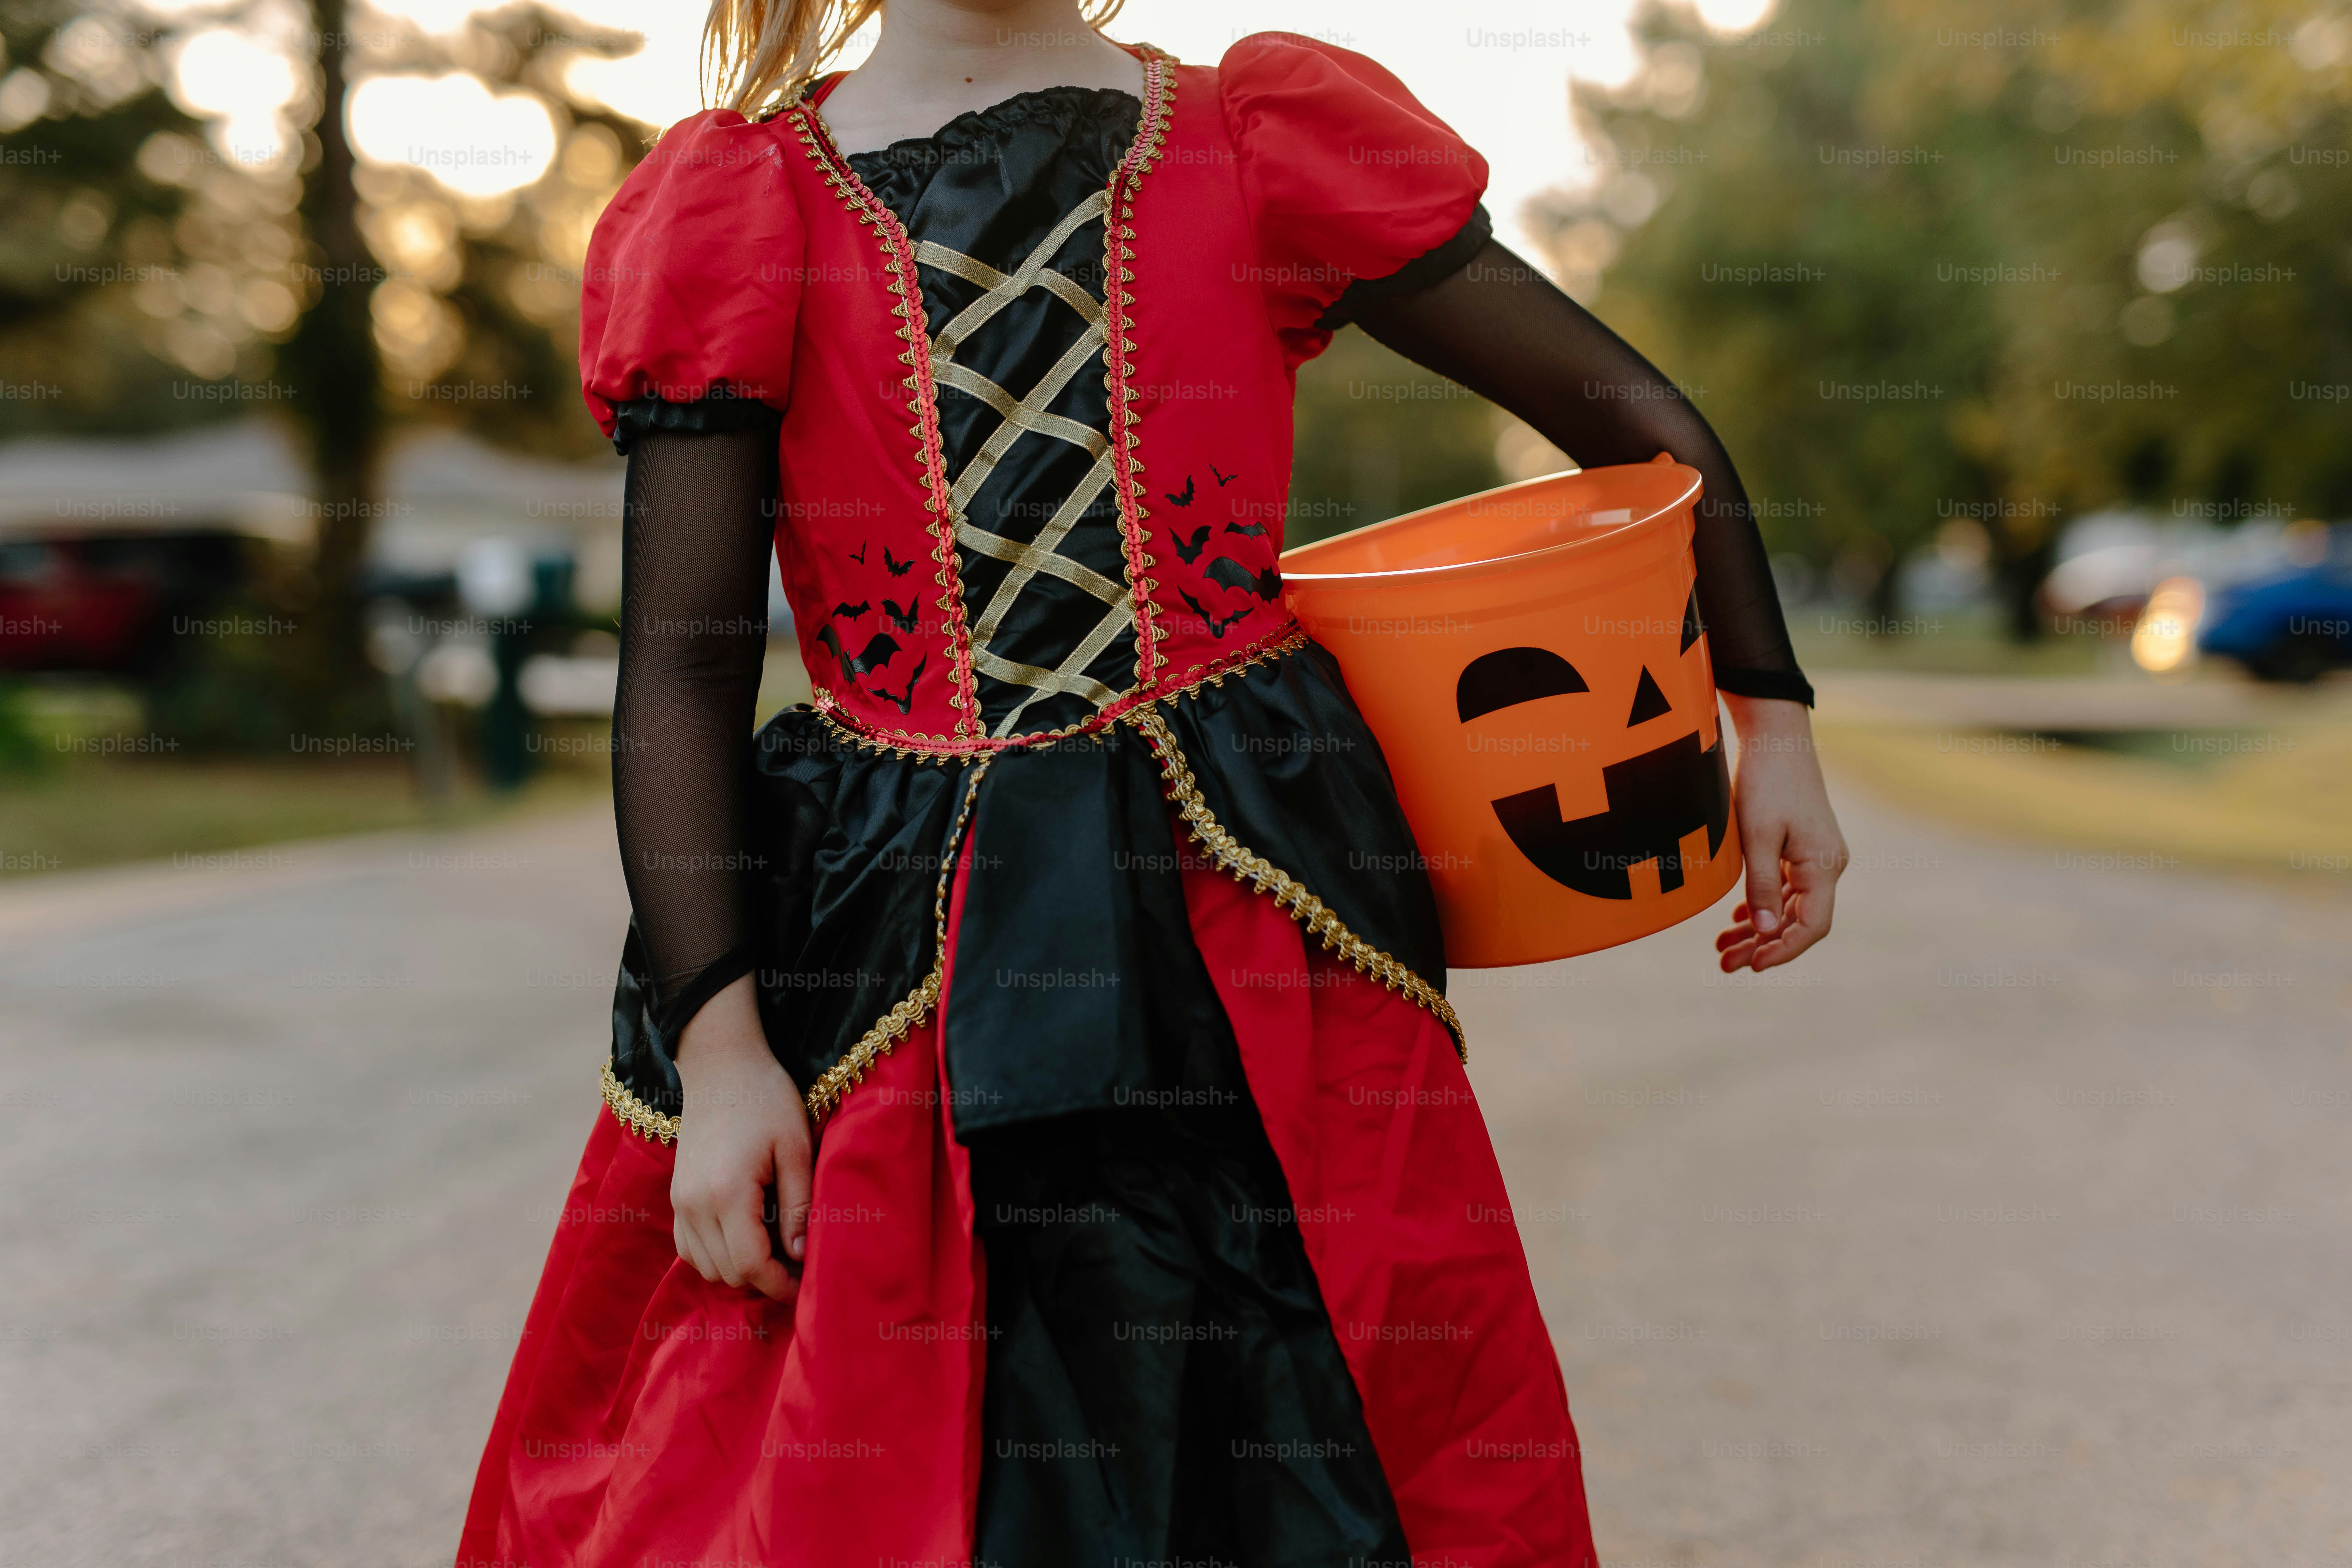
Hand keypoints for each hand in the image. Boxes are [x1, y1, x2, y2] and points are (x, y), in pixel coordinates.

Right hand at [670, 974, 812, 1302]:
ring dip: (739, 1271)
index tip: (807, 1287)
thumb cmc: (766, 1099)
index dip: (780, 1285)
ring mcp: (679, 1201)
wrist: (720, 1065)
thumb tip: (801, 1255)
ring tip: (774, 1255)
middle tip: (798, 1270)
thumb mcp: (795, 1147)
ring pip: (705, 1266)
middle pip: (727, 1272)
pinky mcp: (675, 1195)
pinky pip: (689, 1248)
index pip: (750, 1265)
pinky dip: (715, 1256)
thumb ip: (797, 1204)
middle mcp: (694, 1204)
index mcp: (727, 1193)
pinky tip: (744, 1239)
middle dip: (763, 1281)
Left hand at [1714, 695, 1846, 971]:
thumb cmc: (1765, 781)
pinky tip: (1737, 920)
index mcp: (1824, 865)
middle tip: (1725, 965)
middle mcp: (1827, 864)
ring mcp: (1816, 855)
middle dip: (1763, 945)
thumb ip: (1762, 886)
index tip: (1752, 966)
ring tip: (1723, 950)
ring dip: (1759, 929)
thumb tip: (1765, 934)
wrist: (1775, 734)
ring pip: (1789, 906)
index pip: (1811, 926)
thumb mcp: (1757, 837)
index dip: (1783, 950)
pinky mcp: (1801, 845)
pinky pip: (1785, 887)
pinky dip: (1762, 905)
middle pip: (1798, 920)